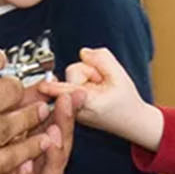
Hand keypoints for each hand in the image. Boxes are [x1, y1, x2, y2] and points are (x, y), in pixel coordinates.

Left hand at [0, 90, 73, 173]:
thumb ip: (0, 101)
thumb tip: (24, 78)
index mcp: (16, 145)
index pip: (50, 130)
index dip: (62, 113)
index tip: (66, 93)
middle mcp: (19, 170)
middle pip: (55, 154)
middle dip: (64, 128)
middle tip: (64, 107)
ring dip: (54, 158)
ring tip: (52, 135)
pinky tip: (24, 164)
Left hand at [46, 47, 162, 149]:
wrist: (132, 121)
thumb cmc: (127, 104)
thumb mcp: (120, 77)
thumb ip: (102, 59)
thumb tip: (84, 53)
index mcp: (89, 103)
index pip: (67, 91)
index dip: (54, 87)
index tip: (42, 86)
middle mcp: (77, 108)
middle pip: (74, 73)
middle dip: (89, 72)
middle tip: (104, 82)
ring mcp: (74, 107)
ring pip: (74, 76)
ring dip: (89, 77)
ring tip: (102, 88)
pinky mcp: (73, 104)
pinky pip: (74, 82)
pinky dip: (85, 83)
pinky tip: (96, 91)